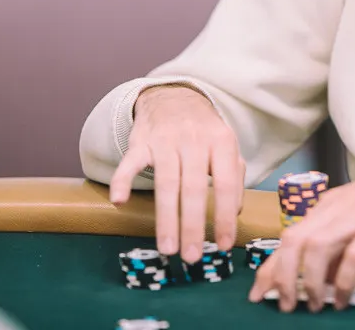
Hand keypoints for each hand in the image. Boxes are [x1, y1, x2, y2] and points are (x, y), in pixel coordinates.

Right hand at [109, 84, 243, 261]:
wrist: (174, 97)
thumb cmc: (204, 132)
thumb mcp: (227, 147)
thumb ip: (234, 177)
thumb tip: (234, 213)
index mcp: (222, 142)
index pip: (226, 184)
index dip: (225, 216)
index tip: (224, 245)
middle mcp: (195, 140)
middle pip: (194, 188)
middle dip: (193, 225)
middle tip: (191, 256)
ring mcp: (166, 140)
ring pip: (166, 182)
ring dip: (166, 218)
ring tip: (167, 248)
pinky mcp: (141, 141)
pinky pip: (130, 162)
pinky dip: (122, 180)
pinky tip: (120, 201)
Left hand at [249, 152, 354, 312]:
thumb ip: (338, 243)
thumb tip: (319, 279)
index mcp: (329, 204)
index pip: (288, 235)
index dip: (270, 267)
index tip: (259, 292)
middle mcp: (337, 207)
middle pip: (294, 241)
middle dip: (282, 276)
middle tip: (284, 305)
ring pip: (317, 248)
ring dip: (310, 282)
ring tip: (314, 306)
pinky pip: (354, 255)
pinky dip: (343, 281)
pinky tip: (342, 299)